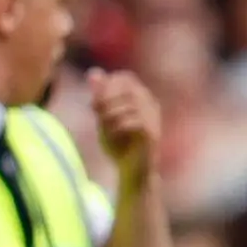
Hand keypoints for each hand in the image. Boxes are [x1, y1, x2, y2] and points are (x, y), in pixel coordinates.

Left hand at [90, 71, 162, 185]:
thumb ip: (100, 96)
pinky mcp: (151, 134)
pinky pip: (132, 122)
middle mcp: (151, 105)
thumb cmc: (118, 145)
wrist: (132, 173)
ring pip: (128, 105)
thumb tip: (93, 72)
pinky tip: (111, 136)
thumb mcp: (104, 118)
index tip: (94, 103)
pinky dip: (116, 127)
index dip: (107, 85)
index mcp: (142, 98)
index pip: (126, 78)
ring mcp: (153, 119)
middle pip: (127, 88)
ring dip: (110, 114)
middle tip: (95, 112)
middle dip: (107, 98)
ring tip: (102, 127)